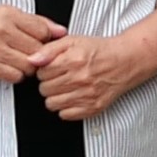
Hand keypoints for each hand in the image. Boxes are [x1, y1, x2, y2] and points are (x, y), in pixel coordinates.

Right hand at [0, 3, 60, 83]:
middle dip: (39, 54)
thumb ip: (37, 22)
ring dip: (29, 66)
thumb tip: (61, 31)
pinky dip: (17, 74)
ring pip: (29, 66)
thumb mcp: (8, 13)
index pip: (43, 31)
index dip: (46, 39)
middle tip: (32, 51)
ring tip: (21, 58)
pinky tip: (11, 65)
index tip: (42, 41)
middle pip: (38, 50)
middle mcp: (1, 31)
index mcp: (8, 15)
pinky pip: (16, 77)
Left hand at [33, 21, 156, 120]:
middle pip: (44, 89)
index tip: (52, 68)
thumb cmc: (98, 51)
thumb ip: (49, 49)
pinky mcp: (92, 108)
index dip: (44, 70)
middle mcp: (80, 79)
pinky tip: (72, 96)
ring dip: (55, 96)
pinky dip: (66, 107)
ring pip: (51, 104)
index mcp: (73, 60)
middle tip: (59, 77)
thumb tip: (32, 60)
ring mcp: (86, 95)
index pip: (41, 73)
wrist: (124, 61)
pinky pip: (65, 115)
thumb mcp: (72, 41)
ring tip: (65, 87)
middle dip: (48, 83)